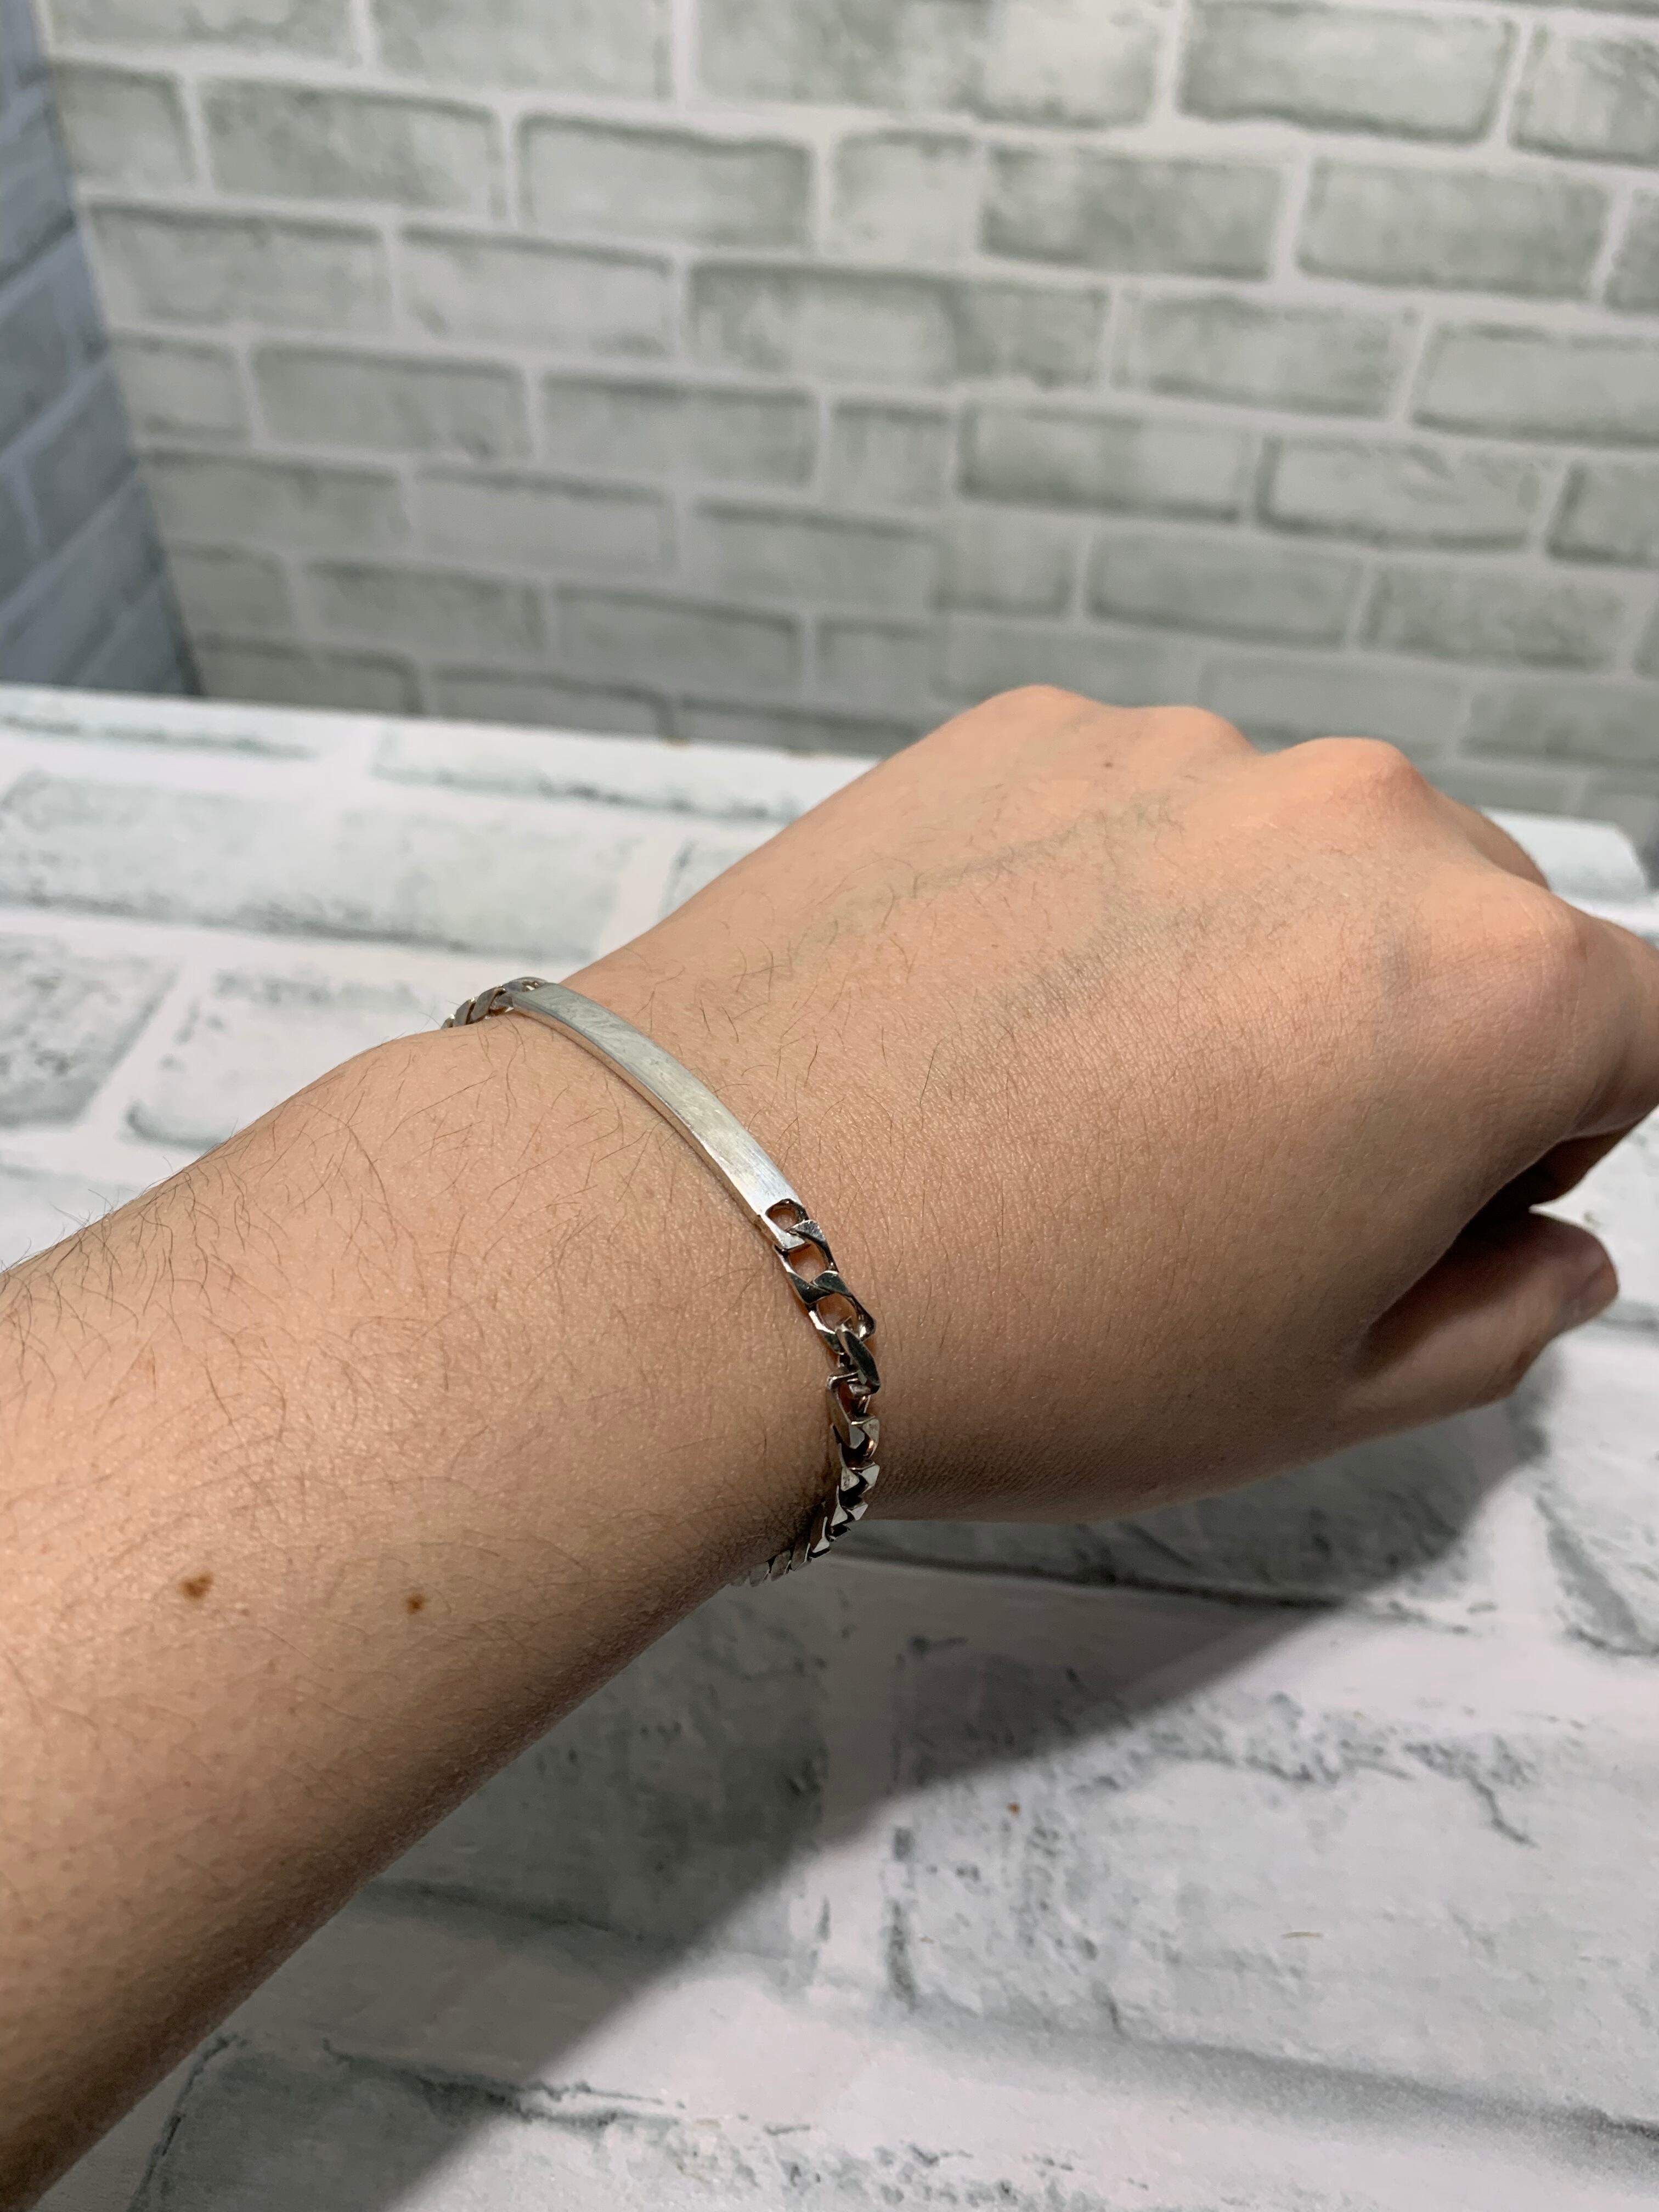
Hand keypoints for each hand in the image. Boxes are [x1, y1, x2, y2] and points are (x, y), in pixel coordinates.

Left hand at [581, 690, 1656, 1522]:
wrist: (706, 1236)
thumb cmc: (1028, 1341)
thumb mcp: (1313, 1399)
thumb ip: (1496, 1319)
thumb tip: (1551, 1250)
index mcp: (1489, 985)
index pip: (1629, 1032)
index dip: (1543, 1135)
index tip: (1417, 1205)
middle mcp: (1361, 819)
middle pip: (1465, 922)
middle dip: (1401, 1039)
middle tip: (1228, 1173)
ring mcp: (1178, 752)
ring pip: (1288, 861)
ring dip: (1243, 958)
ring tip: (1077, 1098)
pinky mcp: (1022, 726)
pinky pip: (1132, 813)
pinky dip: (1103, 898)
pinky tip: (985, 1018)